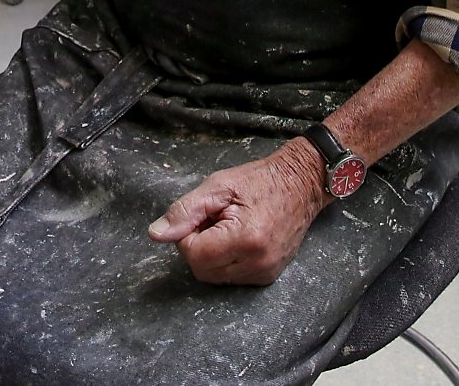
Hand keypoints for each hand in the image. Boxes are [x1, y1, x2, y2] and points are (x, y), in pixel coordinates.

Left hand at [147, 139, 330, 284]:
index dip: (188, 235)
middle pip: (202, 271)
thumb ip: (185, 211)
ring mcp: (265, 273)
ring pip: (215, 277)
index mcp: (245, 239)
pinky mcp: (268, 277)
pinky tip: (238, 239)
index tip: (202, 216)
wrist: (302, 185)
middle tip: (214, 220)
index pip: (194, 255)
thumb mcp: (218, 186)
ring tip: (228, 227)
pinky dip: (226, 261)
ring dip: (212, 255)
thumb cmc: (260, 181)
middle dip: (198, 246)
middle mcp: (257, 263)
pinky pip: (231, 278)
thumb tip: (156, 234)